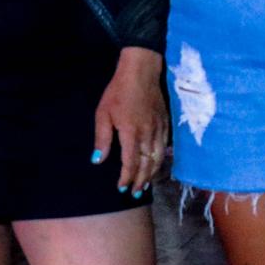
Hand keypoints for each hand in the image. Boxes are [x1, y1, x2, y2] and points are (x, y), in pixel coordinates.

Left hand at [93, 47, 170, 195]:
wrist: (141, 72)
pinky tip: (157, 164)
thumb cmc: (118, 92)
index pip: (130, 162)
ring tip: (146, 184)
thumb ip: (102, 139)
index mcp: (131, 133)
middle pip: (147, 163)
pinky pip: (165, 146)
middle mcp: (148, 134)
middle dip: (140, 180)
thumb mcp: (103, 114)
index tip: (121, 188)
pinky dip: (161, 159)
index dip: (126, 177)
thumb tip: (98, 160)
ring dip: (152, 173)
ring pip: (158, 157)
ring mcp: (159, 129)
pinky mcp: (166, 123)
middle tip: (134, 192)